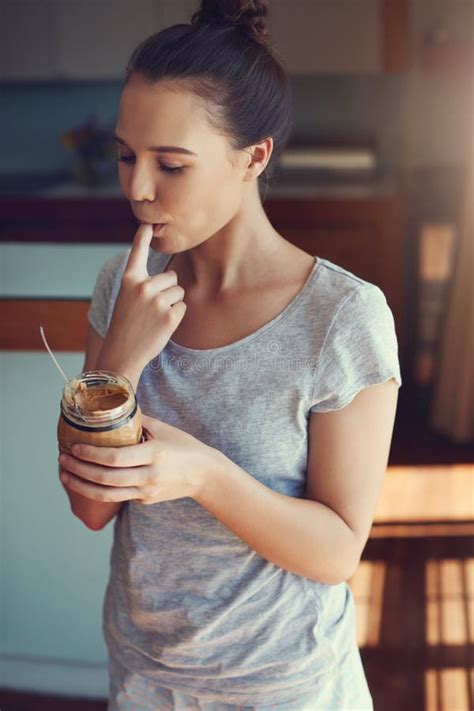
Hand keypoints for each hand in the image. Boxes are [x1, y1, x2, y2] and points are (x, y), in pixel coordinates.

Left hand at [58, 414, 216, 504]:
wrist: (204, 475)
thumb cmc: (183, 446)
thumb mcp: (164, 429)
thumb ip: (138, 420)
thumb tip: (112, 405)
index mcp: (155, 454)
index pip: (116, 458)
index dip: (92, 455)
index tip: (74, 447)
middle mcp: (150, 476)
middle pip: (106, 478)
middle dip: (80, 470)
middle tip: (63, 459)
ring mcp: (147, 491)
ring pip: (107, 494)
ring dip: (82, 486)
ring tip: (65, 475)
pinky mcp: (145, 500)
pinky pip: (117, 497)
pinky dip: (97, 490)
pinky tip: (84, 481)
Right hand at [97, 223, 186, 382]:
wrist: (122, 353)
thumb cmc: (127, 325)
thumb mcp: (128, 299)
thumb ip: (144, 284)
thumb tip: (172, 275)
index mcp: (129, 280)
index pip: (138, 253)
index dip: (143, 236)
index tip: (148, 222)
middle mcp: (143, 287)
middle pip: (172, 277)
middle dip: (168, 290)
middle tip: (151, 309)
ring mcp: (157, 302)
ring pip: (179, 292)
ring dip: (172, 304)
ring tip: (154, 318)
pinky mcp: (169, 317)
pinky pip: (182, 308)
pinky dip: (176, 317)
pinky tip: (161, 326)